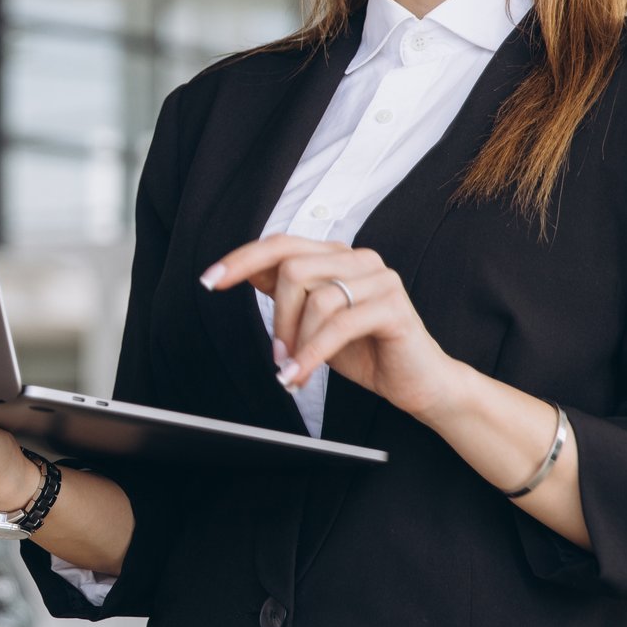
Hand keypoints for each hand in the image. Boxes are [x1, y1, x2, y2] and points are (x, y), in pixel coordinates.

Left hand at [197, 235, 473, 425]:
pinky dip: (312, 353)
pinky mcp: (393, 305)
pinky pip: (339, 324)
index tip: (210, 280)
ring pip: (315, 297)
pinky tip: (299, 374)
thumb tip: (244, 272)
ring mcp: (379, 278)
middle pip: (293, 269)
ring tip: (294, 370)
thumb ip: (286, 294)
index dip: (242, 259)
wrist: (416, 382)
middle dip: (278, 319)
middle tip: (279, 355)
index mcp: (336, 256)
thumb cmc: (365, 350)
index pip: (281, 244)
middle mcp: (358, 259)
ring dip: (297, 341)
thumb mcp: (312, 321)